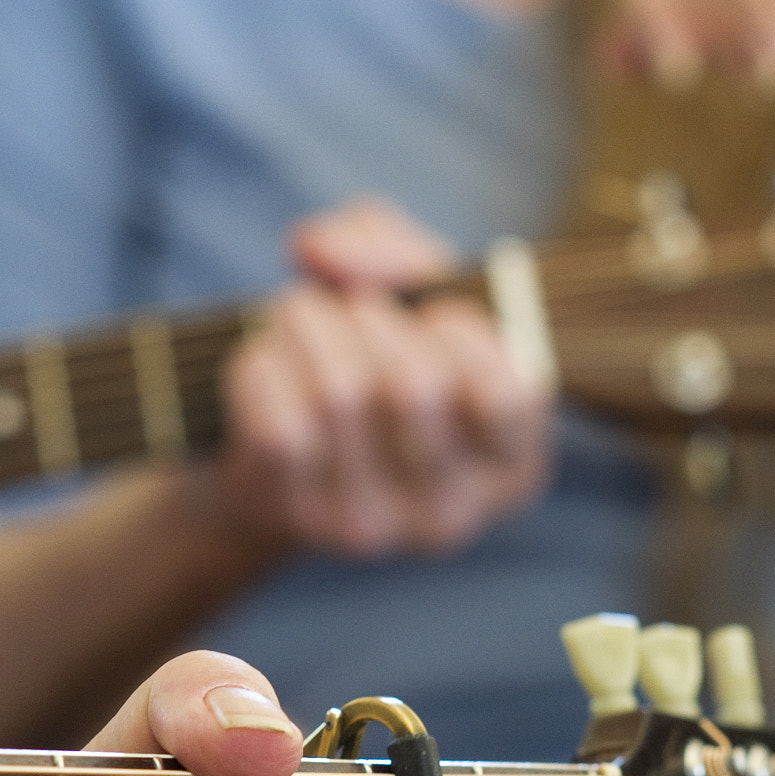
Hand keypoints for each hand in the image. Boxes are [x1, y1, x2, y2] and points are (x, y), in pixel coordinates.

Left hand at [216, 198, 553, 557]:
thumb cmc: (371, 364)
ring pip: (340, 394)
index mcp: (510, 461)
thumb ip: (393, 250)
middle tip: (344, 303)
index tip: (430, 311)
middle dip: (368, 311)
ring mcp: (374, 525)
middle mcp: (451, 510)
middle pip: (416, 385)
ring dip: (305, 325)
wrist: (275, 465)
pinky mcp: (297, 518)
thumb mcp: (414, 299)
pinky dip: (263, 369)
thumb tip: (325, 250)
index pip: (511, 393)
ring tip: (296, 316)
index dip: (462, 330)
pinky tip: (266, 360)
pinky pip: (279, 425)